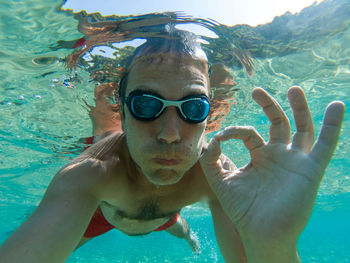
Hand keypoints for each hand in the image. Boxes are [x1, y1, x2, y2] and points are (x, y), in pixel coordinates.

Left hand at [200, 87, 344, 255]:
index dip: (233, 131)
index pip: (248, 133)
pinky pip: (325, 144)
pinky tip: (338, 106)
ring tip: (293, 89)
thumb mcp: (220, 182)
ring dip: (299, 107)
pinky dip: (333, 125)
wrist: (260, 232)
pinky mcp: (311, 169)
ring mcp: (296, 160)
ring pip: (302, 128)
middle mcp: (279, 155)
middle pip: (278, 123)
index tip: (221, 136)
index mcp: (260, 157)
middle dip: (269, 105)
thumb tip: (214, 139)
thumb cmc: (241, 210)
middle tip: (257, 90)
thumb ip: (211, 160)